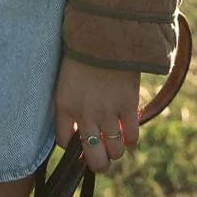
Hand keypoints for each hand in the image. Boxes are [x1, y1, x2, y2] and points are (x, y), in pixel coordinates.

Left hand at [54, 56, 139, 175]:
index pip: (64, 142)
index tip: (78, 142)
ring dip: (115, 150)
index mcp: (64, 105)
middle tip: (101, 159)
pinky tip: (128, 131)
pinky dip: (131, 138)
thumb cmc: (82, 52)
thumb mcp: (67, 78)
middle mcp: (85, 114)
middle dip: (98, 163)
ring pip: (114, 151)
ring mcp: (107, 112)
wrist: (104, 33)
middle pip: (93, 157)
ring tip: (115, 143)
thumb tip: (78, 126)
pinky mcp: (127, 106)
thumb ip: (70, 102)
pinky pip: (132, 136)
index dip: (72, 146)